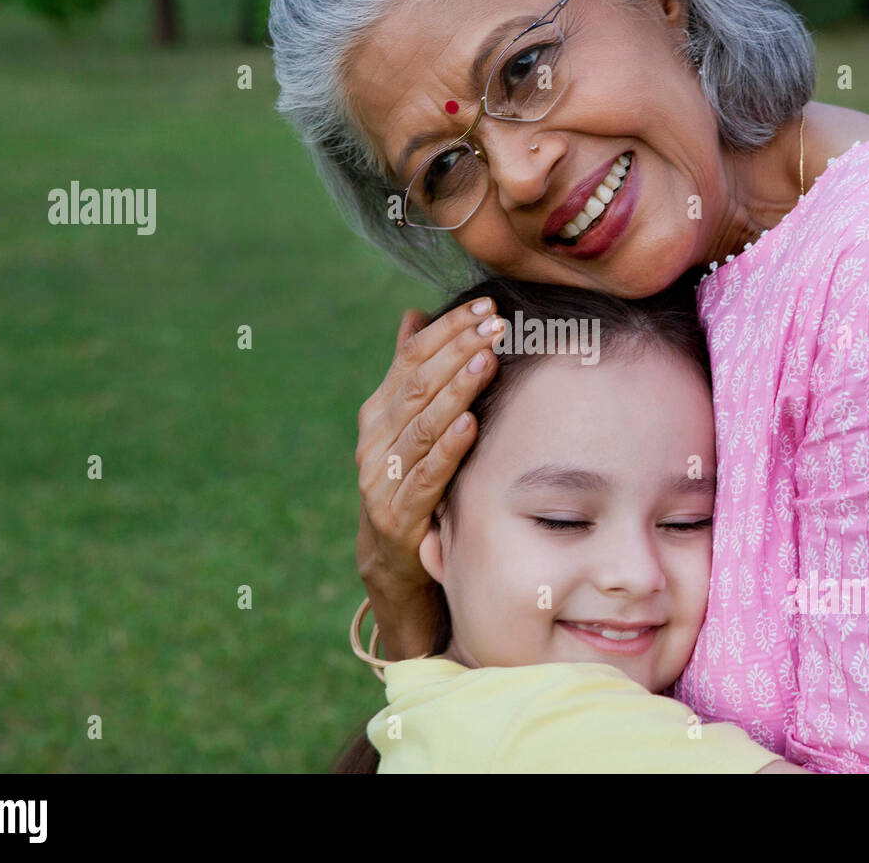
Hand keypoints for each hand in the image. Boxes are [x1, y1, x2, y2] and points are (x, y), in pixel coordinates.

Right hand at [354, 298, 502, 657]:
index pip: (411, 358)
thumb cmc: (413, 483)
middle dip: (459, 350)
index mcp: (378, 413)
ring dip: (457, 391)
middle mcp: (373, 442)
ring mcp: (381, 480)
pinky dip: (449, 448)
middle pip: (417, 385)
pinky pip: (426, 476)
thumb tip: (414, 315)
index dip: (447, 330)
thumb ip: (411, 374)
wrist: (395, 562)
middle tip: (495, 325)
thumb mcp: (413, 427)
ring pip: (421, 426)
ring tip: (486, 361)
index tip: (483, 307)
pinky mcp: (397, 517)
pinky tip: (472, 424)